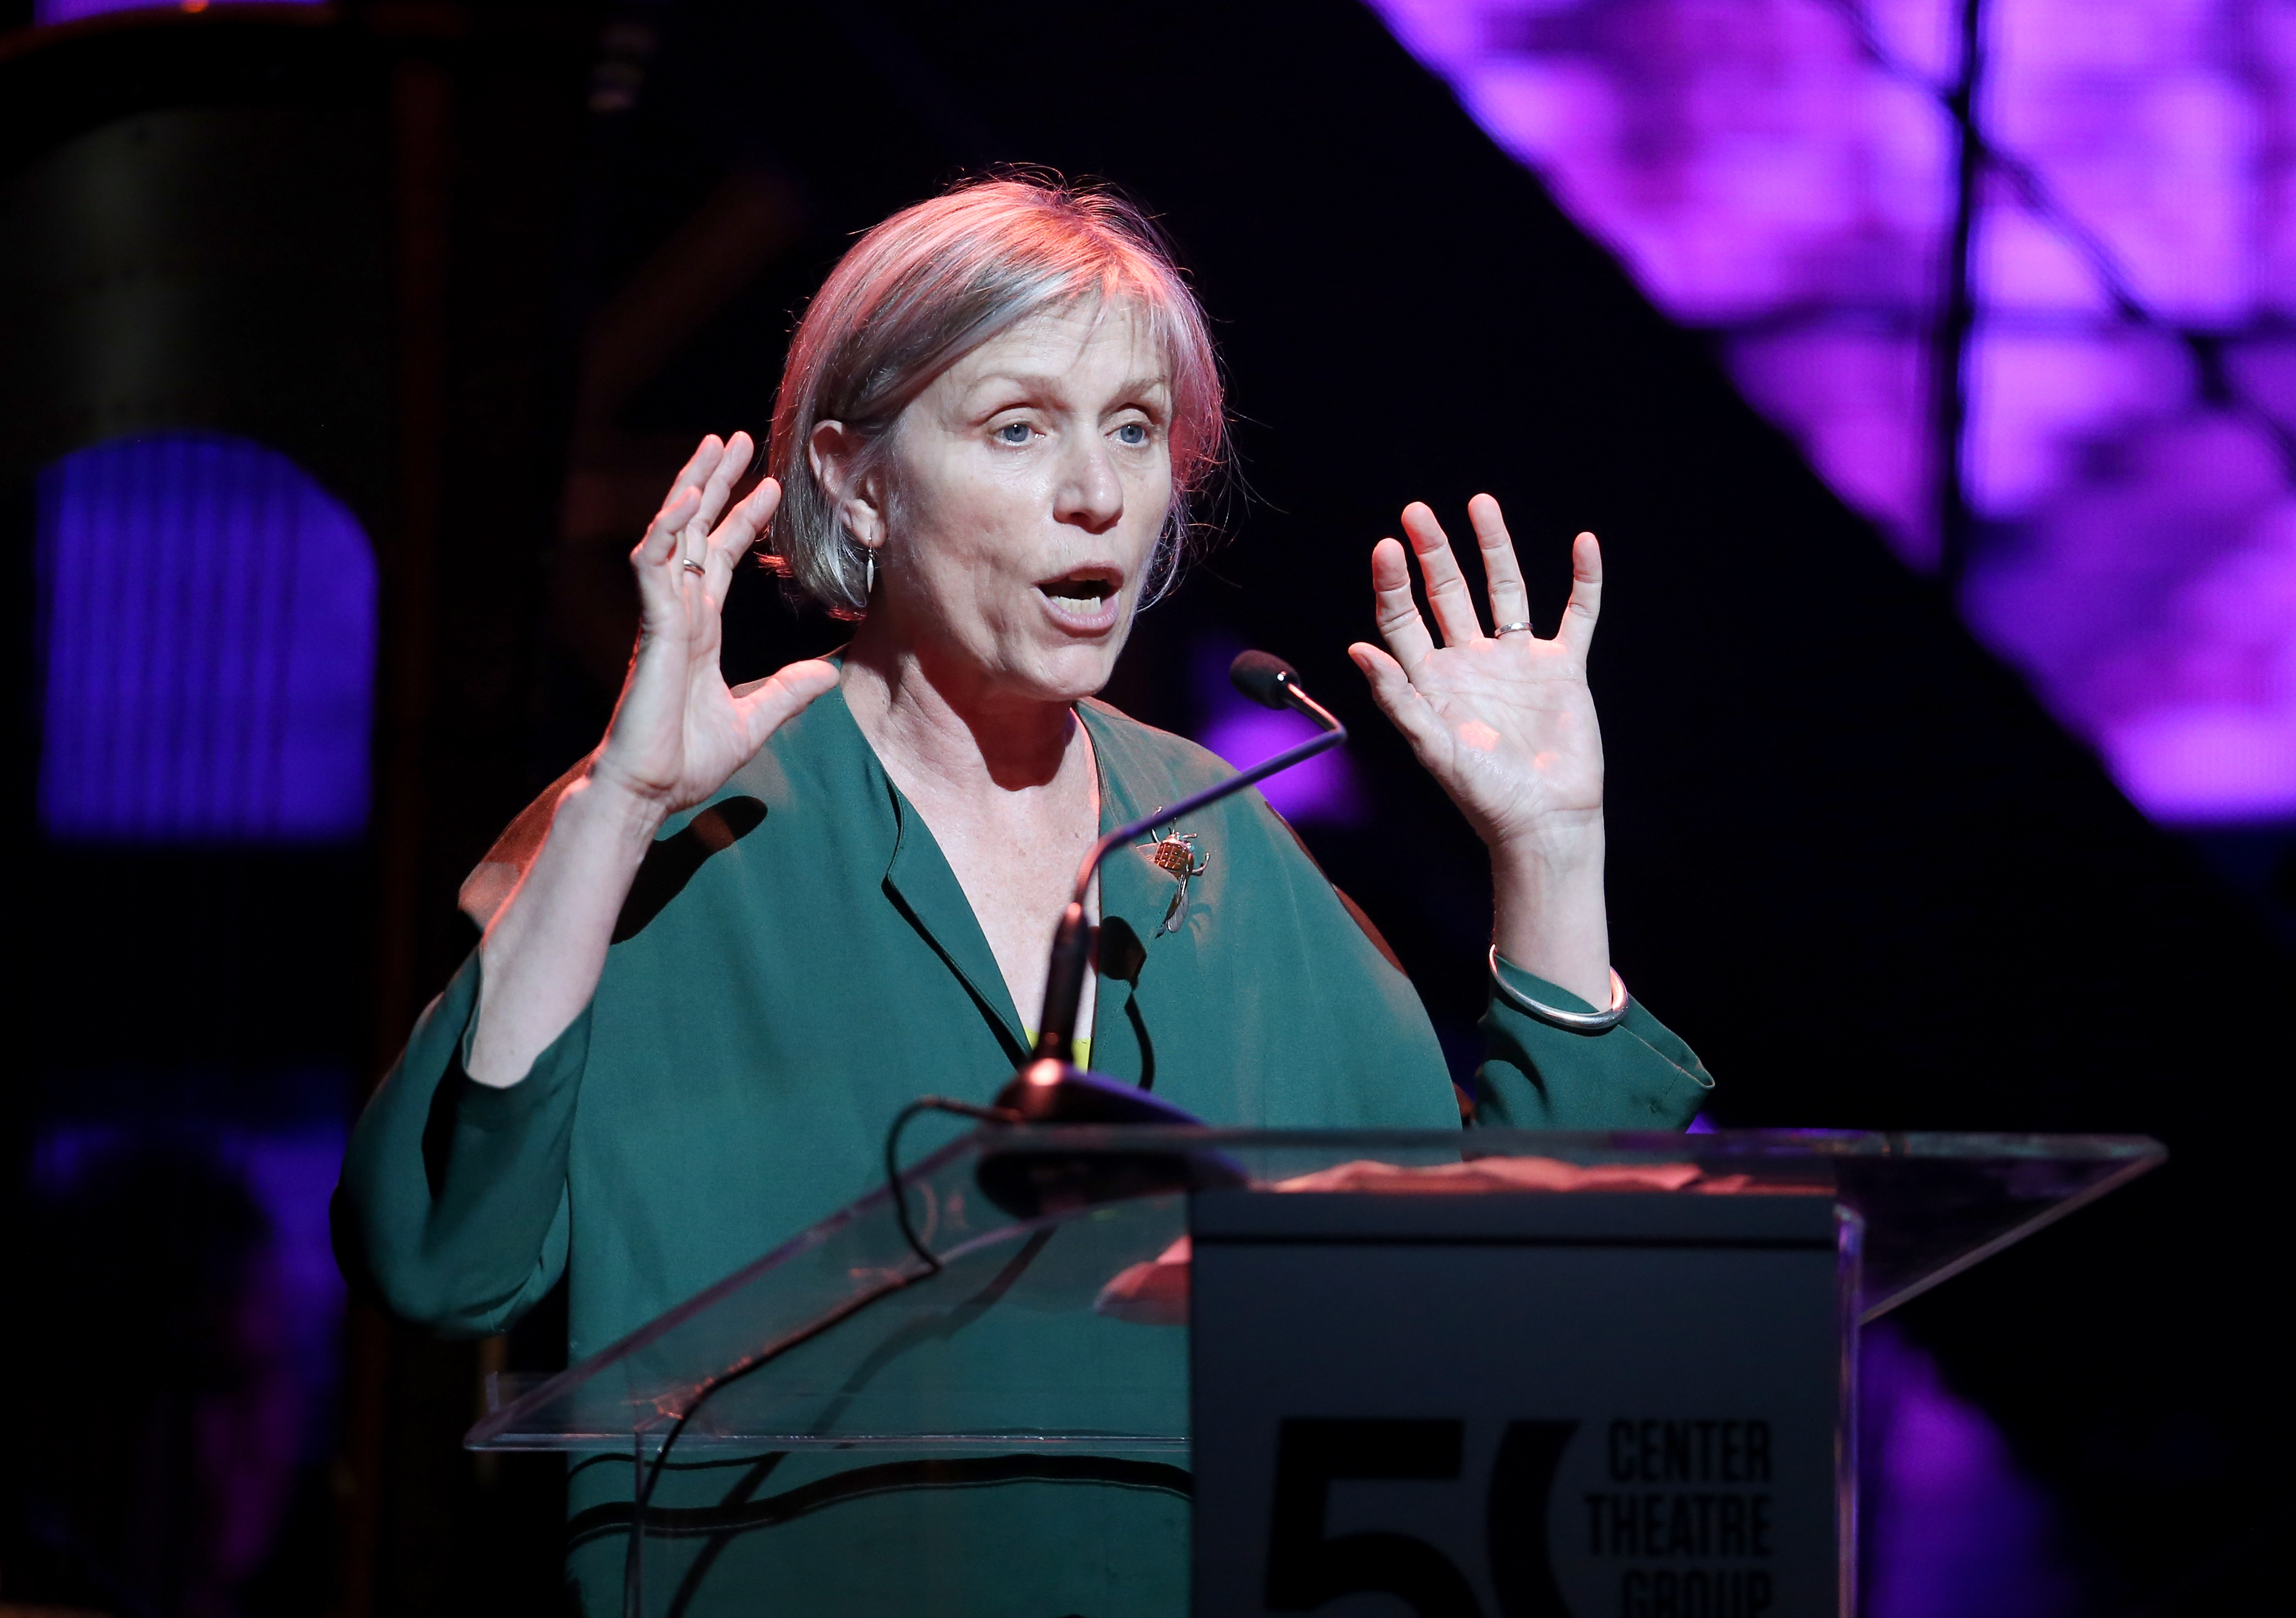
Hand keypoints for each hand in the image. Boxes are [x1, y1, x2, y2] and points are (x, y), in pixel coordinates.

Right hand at [591, 432, 839, 820]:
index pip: (722, 558)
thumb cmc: (686, 760)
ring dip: (691, 487)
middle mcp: (680, 612)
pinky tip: (686, 497)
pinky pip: (653, 566)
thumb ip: (788, 693)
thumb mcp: (756, 721)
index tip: (770, 488)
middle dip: (716, 483)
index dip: (744, 521)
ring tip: (713, 446)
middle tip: (737, 438)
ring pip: (671, 534)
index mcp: (700, 628)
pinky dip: (667, 530)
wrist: (651, 791)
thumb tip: (830, 675)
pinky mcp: (652, 629)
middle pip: (696, 531)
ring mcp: (663, 616)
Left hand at [1348, 495, 1604, 866]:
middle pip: (1448, 593)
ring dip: (1495, 548)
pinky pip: (1577, 615)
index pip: (1405, 619)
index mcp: (1433, 680)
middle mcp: (1471, 662)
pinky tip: (1584, 544)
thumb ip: (1397, 698)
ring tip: (1480, 504)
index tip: (1387, 547)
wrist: (1543, 821)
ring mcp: (1518, 662)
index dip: (1394, 584)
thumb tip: (1358, 649)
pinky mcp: (1562, 669)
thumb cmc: (1482, 795)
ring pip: (1506, 590)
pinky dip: (1584, 581)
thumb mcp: (1432, 747)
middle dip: (1433, 552)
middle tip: (1417, 511)